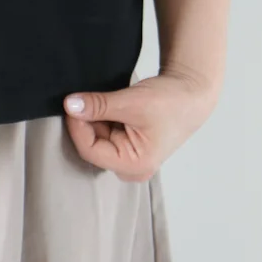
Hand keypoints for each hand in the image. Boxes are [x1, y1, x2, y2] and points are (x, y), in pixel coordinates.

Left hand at [62, 69, 219, 181]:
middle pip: (91, 145)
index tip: (70, 103)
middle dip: (84, 122)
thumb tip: (70, 105)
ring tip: (98, 99)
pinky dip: (100, 117)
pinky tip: (105, 104)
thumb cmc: (170, 102)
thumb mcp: (130, 102)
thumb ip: (98, 105)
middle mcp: (130, 167)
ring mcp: (129, 156)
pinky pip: (104, 132)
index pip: (89, 150)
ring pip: (96, 137)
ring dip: (92, 118)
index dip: (76, 126)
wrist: (191, 94)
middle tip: (81, 98)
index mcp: (134, 165)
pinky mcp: (128, 144)